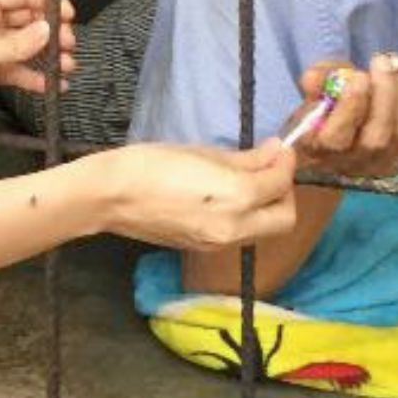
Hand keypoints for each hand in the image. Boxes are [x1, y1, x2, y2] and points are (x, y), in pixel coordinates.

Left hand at [0, 0, 77, 126]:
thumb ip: (13, 45)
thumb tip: (46, 31)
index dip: (47, 1)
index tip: (68, 16)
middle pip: (27, 20)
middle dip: (50, 32)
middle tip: (69, 46)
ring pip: (24, 46)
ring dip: (45, 56)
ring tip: (66, 68)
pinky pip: (15, 69)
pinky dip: (32, 76)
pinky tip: (49, 85)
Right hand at [94, 141, 298, 250]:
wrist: (111, 197)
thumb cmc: (152, 163)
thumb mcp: (203, 153)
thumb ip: (246, 158)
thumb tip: (276, 152)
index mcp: (236, 198)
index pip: (280, 183)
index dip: (285, 162)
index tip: (279, 148)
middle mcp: (234, 228)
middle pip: (284, 219)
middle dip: (284, 193)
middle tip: (270, 169)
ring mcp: (219, 244)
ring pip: (264, 230)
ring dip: (267, 207)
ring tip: (248, 181)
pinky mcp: (205, 249)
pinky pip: (241, 235)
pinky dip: (246, 217)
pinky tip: (227, 197)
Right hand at [285, 53, 397, 179]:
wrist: (340, 147)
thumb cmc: (322, 116)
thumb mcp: (311, 96)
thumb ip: (314, 83)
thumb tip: (315, 77)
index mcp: (318, 150)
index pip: (336, 138)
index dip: (351, 106)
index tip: (358, 76)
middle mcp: (351, 164)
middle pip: (375, 139)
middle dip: (383, 95)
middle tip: (381, 62)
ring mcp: (380, 165)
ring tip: (394, 67)